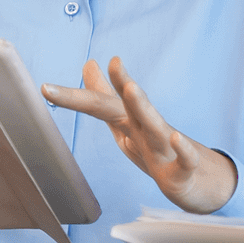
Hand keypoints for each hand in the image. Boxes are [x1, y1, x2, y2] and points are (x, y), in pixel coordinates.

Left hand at [42, 57, 237, 214]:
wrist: (198, 179)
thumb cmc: (156, 150)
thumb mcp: (126, 123)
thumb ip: (105, 95)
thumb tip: (88, 64)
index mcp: (128, 122)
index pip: (100, 103)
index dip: (74, 97)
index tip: (45, 88)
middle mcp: (146, 129)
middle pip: (126, 107)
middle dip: (117, 84)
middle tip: (111, 63)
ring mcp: (165, 148)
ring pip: (154, 125)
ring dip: (143, 107)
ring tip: (130, 88)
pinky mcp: (184, 171)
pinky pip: (185, 160)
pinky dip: (183, 149)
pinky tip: (177, 139)